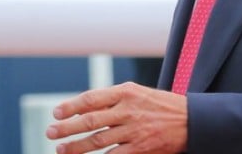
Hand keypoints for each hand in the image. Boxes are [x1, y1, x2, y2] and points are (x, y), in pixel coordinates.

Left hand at [47, 82, 187, 153]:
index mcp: (124, 92)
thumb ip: (110, 99)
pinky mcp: (142, 148)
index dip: (71, 106)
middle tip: (50, 132)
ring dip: (77, 147)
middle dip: (67, 128)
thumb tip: (81, 108)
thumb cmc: (158, 105)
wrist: (191, 120)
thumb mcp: (135, 92)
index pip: (90, 99)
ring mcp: (135, 131)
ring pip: (99, 140)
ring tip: (62, 150)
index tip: (56, 113)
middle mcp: (128, 110)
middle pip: (91, 120)